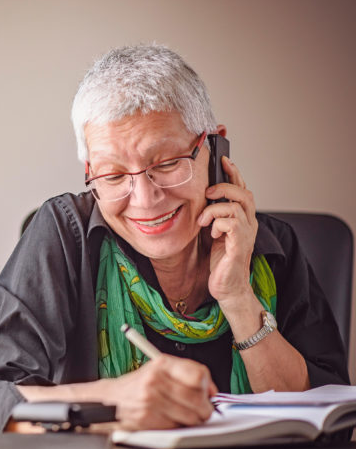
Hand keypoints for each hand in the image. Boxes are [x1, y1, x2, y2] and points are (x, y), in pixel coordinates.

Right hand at [107, 354, 216, 430]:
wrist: (110, 399)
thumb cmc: (138, 385)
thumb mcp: (159, 370)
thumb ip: (185, 375)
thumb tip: (211, 391)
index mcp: (161, 363)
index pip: (198, 374)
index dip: (208, 386)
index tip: (208, 393)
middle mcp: (155, 379)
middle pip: (197, 399)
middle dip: (205, 408)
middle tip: (202, 410)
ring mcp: (150, 399)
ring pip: (190, 416)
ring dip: (192, 419)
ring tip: (182, 414)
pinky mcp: (147, 418)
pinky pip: (176, 426)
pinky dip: (177, 426)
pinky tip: (168, 418)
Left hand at [198, 156, 257, 308]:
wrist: (228, 289)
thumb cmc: (221, 263)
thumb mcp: (213, 233)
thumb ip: (212, 217)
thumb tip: (200, 200)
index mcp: (242, 219)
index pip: (242, 190)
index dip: (234, 173)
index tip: (223, 160)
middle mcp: (249, 224)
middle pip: (244, 192)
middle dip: (224, 187)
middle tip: (207, 192)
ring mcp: (246, 234)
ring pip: (235, 206)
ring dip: (214, 210)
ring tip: (203, 222)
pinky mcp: (240, 245)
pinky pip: (231, 223)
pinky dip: (217, 224)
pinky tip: (211, 234)